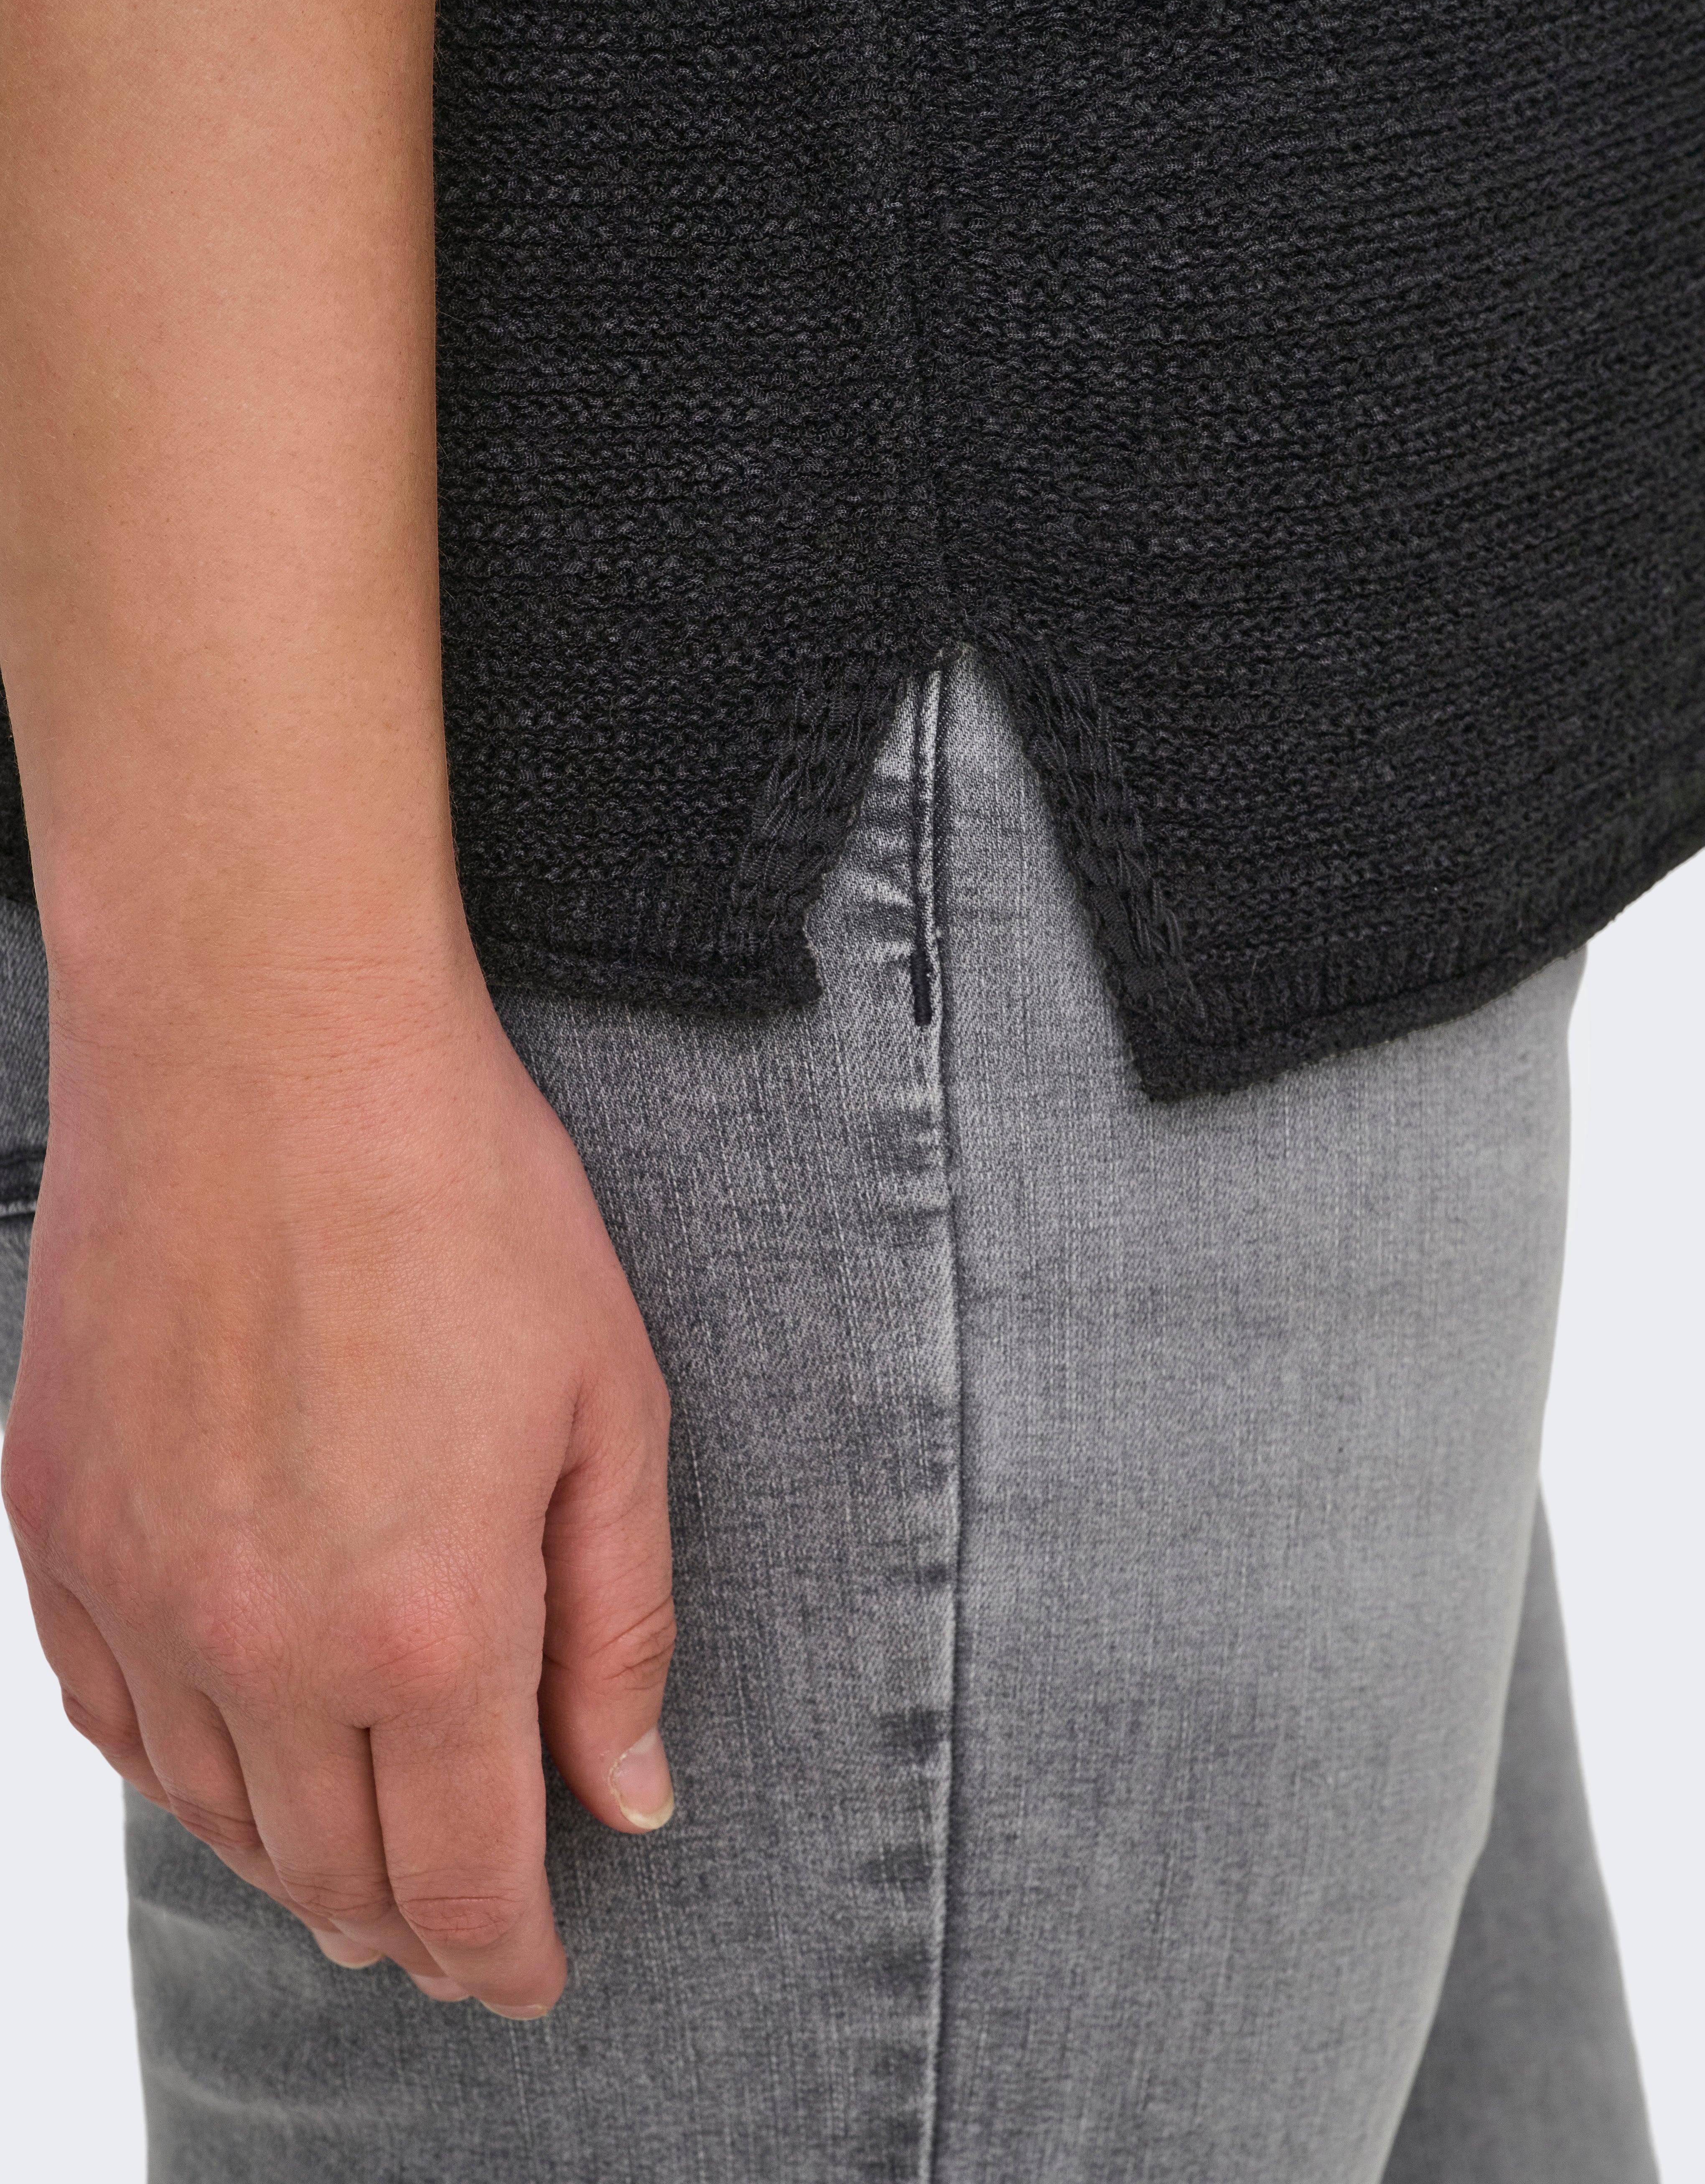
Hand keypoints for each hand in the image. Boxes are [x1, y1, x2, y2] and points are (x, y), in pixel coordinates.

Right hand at [1, 950, 675, 2016]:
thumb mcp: (611, 1409)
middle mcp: (263, 1638)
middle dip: (412, 1922)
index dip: (505, 1951)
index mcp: (425, 1623)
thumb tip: (631, 1793)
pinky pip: (109, 1713)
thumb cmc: (466, 1204)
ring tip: (357, 1871)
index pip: (468, 1871)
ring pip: (217, 1811)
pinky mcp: (57, 1518)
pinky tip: (229, 1763)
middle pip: (336, 1868)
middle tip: (457, 1930)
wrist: (268, 1051)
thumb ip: (618, 1623)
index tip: (529, 1979)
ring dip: (296, 1862)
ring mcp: (141, 1585)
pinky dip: (182, 1769)